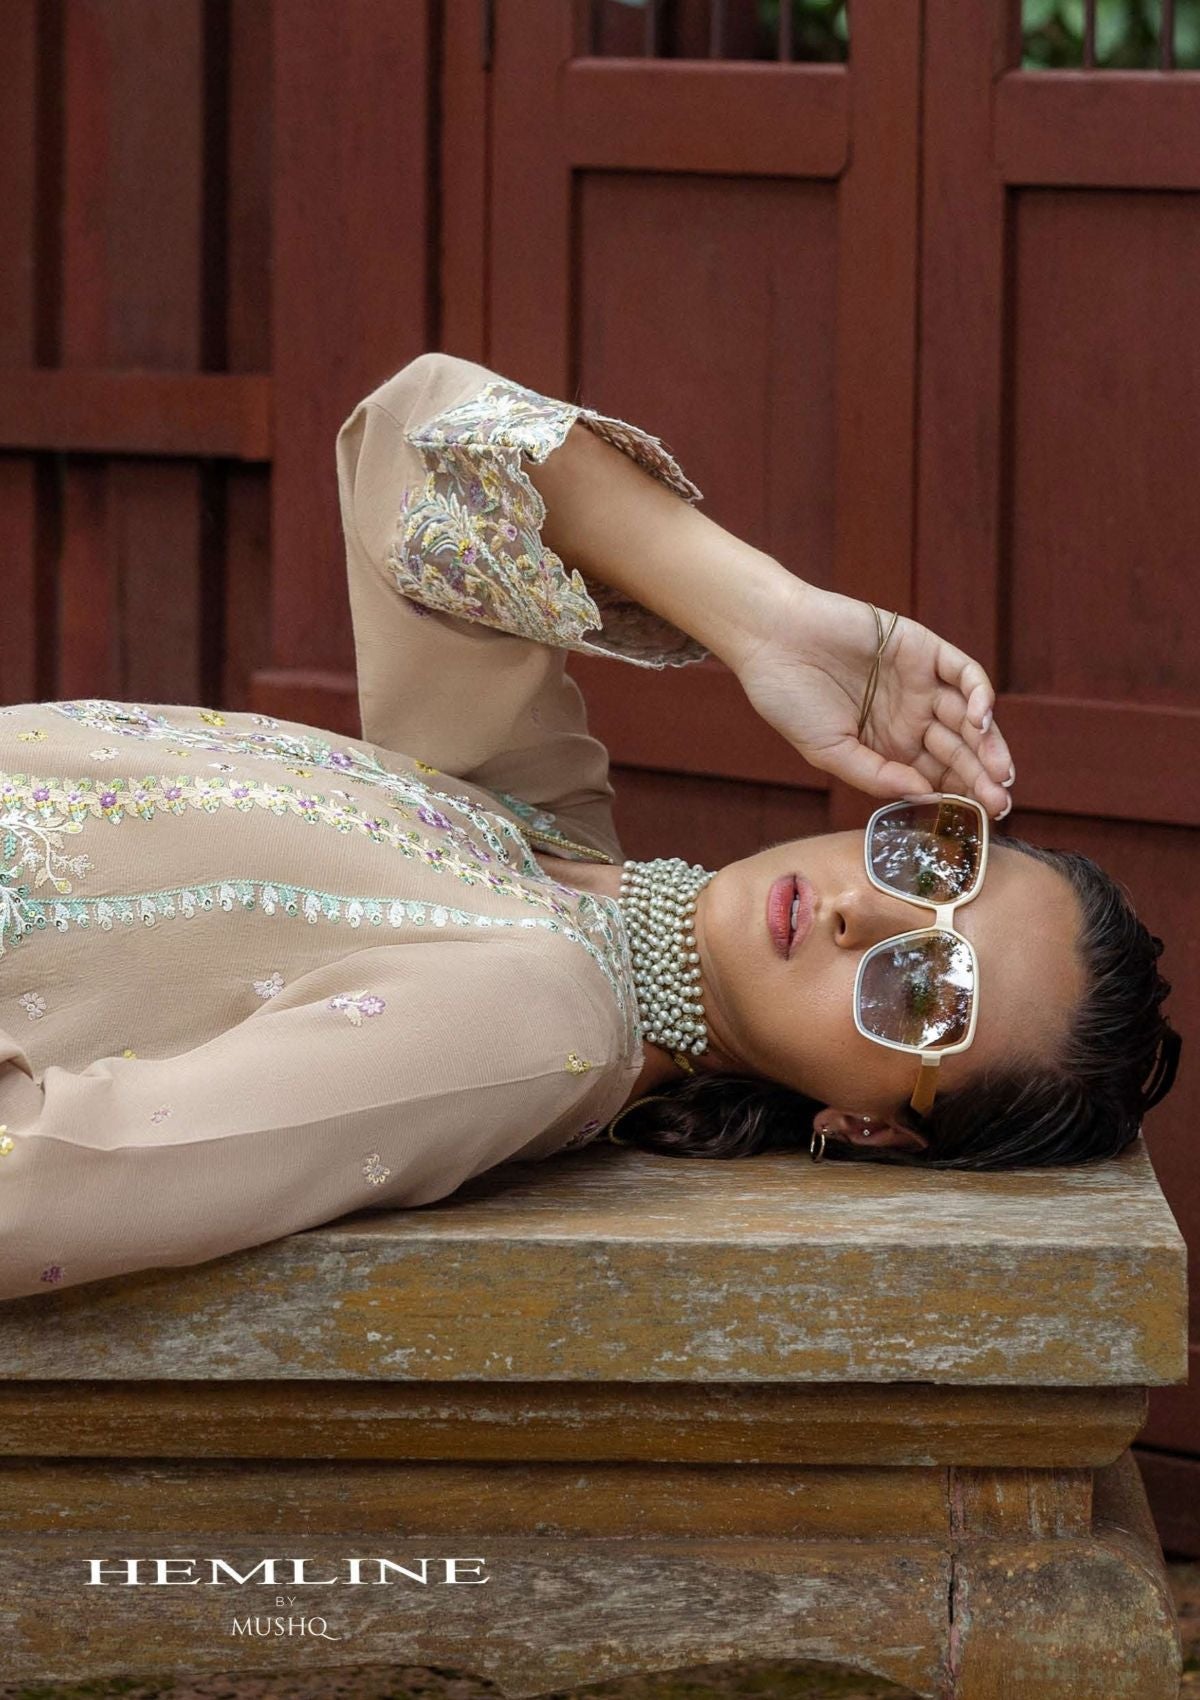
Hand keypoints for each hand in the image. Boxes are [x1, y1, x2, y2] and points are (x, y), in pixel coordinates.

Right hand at [734, 579, 1014, 818]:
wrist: (770, 638)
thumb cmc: (788, 697)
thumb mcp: (828, 752)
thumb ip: (876, 776)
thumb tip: (925, 794)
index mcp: (886, 745)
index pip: (934, 775)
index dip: (957, 797)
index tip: (975, 820)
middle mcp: (909, 715)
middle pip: (957, 750)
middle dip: (980, 778)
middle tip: (1000, 804)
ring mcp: (919, 682)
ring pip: (967, 716)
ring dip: (988, 744)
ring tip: (999, 773)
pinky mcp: (923, 648)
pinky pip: (963, 671)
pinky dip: (979, 694)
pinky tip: (980, 721)